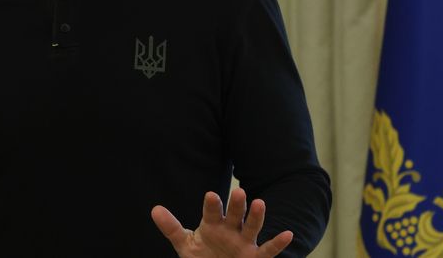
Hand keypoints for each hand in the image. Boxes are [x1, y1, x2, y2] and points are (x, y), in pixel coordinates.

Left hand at [151, 189, 293, 257]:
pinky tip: (288, 234)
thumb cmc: (202, 256)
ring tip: (260, 203)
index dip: (212, 205)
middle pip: (235, 215)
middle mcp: (231, 229)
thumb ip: (172, 228)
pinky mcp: (254, 257)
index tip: (211, 195)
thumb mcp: (185, 244)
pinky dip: (278, 243)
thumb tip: (154, 209)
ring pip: (252, 227)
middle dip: (237, 205)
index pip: (212, 212)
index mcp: (213, 223)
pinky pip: (268, 251)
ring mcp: (244, 242)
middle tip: (239, 192)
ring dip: (256, 217)